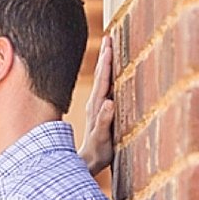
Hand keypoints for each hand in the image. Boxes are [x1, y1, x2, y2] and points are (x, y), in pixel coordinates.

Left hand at [78, 35, 116, 176]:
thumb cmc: (98, 152)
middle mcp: (95, 102)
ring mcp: (96, 105)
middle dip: (105, 56)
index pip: (103, 80)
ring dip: (105, 62)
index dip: (107, 63)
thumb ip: (105, 120)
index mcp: (97, 106)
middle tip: (110, 37)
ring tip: (110, 47)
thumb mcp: (103, 138)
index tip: (110, 46)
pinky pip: (104, 86)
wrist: (87, 161)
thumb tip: (110, 102)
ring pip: (101, 79)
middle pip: (100, 74)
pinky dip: (107, 74)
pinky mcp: (99, 109)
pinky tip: (111, 71)